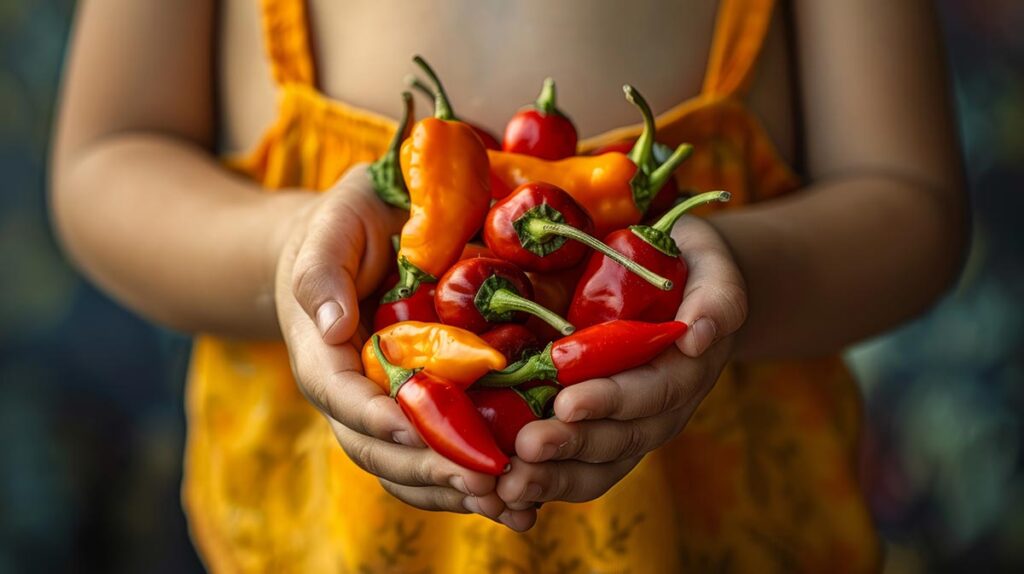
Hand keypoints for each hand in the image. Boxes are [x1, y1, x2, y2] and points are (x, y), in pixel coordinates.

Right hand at [273, 166, 534, 528]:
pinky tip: (516, 496)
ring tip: (507, 500)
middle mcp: (353, 395)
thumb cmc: (345, 228)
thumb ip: (320, 272)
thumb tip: (332, 326)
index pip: (343, 396)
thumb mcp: (330, 229)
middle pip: (378, 448)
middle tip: (481, 480)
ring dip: (453, 490)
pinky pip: (438, 455)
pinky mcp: (421, 411)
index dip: (377, 416)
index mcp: (323, 356)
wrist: (363, 239)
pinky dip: (469, 481)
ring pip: (408, 466)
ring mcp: (386, 408)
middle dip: (428, 467)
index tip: (414, 427)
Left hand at [496, 215, 746, 510]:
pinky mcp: (598, 433)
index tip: (567, 403)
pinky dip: (541, 486)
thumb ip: (716, 297)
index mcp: (685, 371)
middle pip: (619, 440)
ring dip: (552, 477)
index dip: (611, 400)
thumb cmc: (688, 265)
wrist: (679, 281)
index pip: (651, 393)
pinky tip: (503, 496)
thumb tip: (696, 337)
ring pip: (596, 467)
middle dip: (571, 446)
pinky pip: (575, 470)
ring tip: (509, 486)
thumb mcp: (711, 265)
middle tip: (527, 448)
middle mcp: (658, 411)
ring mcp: (629, 428)